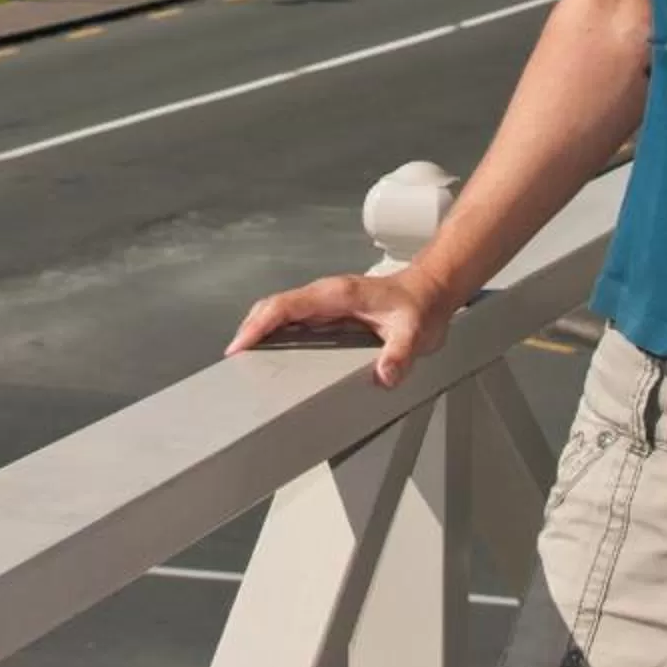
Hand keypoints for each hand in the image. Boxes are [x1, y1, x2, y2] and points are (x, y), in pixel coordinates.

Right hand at [226, 265, 456, 388]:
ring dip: (259, 330)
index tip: (241, 344)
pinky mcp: (329, 312)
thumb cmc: (420, 306)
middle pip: (275, 306)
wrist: (431, 291)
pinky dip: (275, 333)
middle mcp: (327, 295)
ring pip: (281, 311)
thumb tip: (384, 375)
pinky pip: (293, 319)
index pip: (287, 304)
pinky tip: (271, 353)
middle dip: (250, 328)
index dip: (260, 324)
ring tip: (244, 359)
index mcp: (338, 294)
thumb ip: (400, 354)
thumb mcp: (415, 333)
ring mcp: (326, 303)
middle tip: (235, 359)